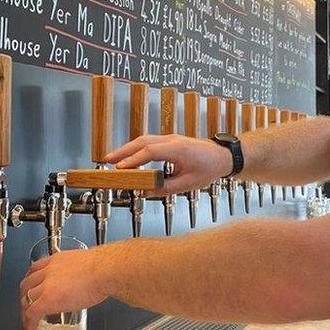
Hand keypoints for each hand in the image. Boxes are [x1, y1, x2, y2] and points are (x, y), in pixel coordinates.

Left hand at [19, 248, 108, 329]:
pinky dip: (30, 325)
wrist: (104, 271)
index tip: (32, 287)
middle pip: (26, 285)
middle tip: (27, 307)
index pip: (35, 268)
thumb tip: (90, 282)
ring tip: (29, 323)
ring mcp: (46, 286)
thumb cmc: (104, 268)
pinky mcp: (47, 300)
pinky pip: (32, 315)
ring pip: (26, 300)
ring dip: (25, 313)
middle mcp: (48, 271)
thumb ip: (82, 272)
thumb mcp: (87, 265)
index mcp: (57, 260)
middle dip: (24, 297)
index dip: (31, 280)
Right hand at [104, 135, 231, 196]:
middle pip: (142, 141)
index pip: (150, 152)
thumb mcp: (188, 184)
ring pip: (144, 140)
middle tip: (107, 161)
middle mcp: (172, 140)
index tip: (121, 170)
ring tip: (112, 159)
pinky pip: (149, 142)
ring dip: (127, 149)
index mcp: (178, 149)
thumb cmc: (208, 168)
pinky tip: (128, 157)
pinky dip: (136, 148)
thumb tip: (146, 191)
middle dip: (123, 151)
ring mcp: (170, 138)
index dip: (133, 160)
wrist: (222, 156)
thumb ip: (166, 188)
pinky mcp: (169, 141)